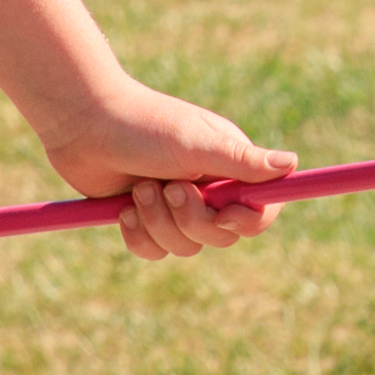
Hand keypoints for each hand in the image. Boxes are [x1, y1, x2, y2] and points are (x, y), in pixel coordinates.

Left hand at [35, 80, 291, 261]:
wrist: (82, 123)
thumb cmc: (142, 125)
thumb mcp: (196, 143)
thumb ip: (242, 160)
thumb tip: (292, 165)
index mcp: (228, 166)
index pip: (259, 209)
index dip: (247, 220)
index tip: (224, 211)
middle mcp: (206, 187)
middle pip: (221, 235)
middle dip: (192, 220)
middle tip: (168, 189)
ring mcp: (174, 205)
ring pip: (185, 246)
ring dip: (159, 223)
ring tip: (138, 189)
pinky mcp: (144, 218)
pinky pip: (153, 251)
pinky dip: (138, 235)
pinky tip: (122, 210)